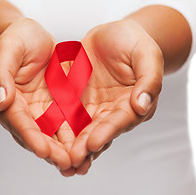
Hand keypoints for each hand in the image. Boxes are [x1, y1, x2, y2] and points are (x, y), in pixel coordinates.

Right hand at [0, 18, 72, 170]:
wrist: (31, 36)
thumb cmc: (15, 38)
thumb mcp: (7, 49)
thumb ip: (0, 73)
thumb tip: (0, 101)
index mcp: (6, 99)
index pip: (17, 122)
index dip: (30, 137)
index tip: (43, 150)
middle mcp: (22, 110)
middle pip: (36, 135)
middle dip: (51, 151)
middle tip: (67, 164)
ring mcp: (41, 110)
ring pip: (53, 135)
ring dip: (65, 150)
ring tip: (80, 164)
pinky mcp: (57, 106)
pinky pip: (68, 124)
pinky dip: (77, 137)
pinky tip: (90, 147)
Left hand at [66, 19, 163, 173]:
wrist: (113, 33)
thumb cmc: (134, 41)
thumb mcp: (146, 54)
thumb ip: (149, 79)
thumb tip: (142, 106)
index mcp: (133, 103)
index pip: (120, 120)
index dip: (107, 132)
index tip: (93, 143)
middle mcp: (113, 111)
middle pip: (99, 131)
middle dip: (86, 146)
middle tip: (71, 160)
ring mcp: (94, 107)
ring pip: (81, 130)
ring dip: (71, 145)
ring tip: (59, 161)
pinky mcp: (77, 100)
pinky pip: (66, 116)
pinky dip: (58, 129)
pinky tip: (46, 140)